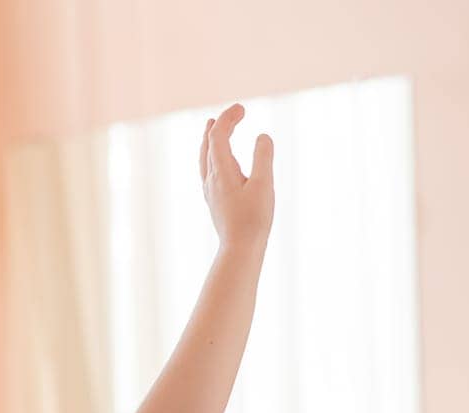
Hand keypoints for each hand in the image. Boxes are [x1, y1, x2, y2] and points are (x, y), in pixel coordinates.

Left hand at [199, 103, 273, 251]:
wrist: (240, 248)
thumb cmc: (254, 219)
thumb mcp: (264, 185)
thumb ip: (263, 158)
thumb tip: (263, 136)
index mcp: (221, 171)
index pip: (217, 136)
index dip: (228, 118)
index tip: (242, 108)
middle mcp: (211, 179)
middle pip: (209, 144)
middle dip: (220, 125)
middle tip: (236, 112)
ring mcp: (210, 190)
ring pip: (205, 157)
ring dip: (210, 139)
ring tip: (212, 126)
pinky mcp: (214, 200)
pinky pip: (207, 170)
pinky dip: (211, 156)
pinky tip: (216, 161)